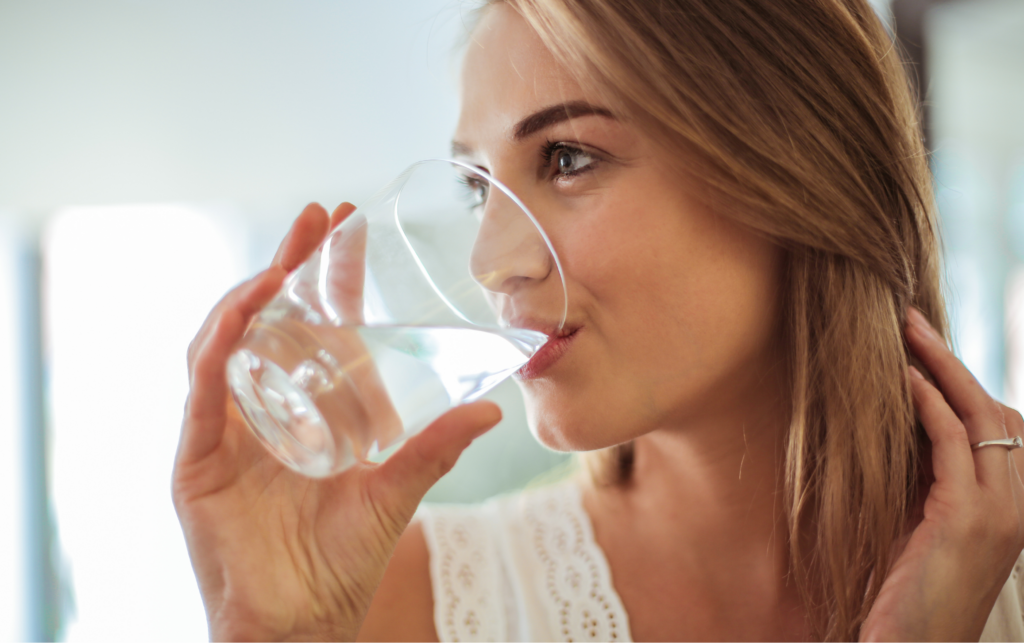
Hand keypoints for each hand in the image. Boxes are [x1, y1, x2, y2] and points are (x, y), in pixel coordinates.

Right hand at [173, 202, 501, 640]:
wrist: (302, 621)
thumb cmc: (342, 561)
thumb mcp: (395, 490)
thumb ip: (435, 448)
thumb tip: (490, 410)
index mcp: (301, 408)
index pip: (307, 325)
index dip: (321, 274)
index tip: (344, 225)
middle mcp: (258, 408)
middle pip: (262, 319)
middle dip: (285, 263)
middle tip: (316, 218)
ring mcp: (224, 430)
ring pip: (224, 341)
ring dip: (250, 292)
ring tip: (284, 258)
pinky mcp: (196, 457)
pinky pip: (203, 390)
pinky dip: (219, 346)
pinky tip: (245, 312)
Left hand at [860, 307, 1023, 640]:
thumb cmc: (907, 593)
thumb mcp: (923, 526)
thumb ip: (927, 480)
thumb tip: (903, 428)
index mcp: (1009, 506)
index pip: (1002, 426)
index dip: (965, 383)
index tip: (925, 348)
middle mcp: (1016, 506)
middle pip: (995, 411)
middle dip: (954, 361)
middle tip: (912, 320)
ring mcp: (999, 513)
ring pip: (980, 418)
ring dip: (942, 366)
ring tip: (905, 331)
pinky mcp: (966, 519)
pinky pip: (952, 444)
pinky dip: (929, 403)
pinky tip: (902, 378)